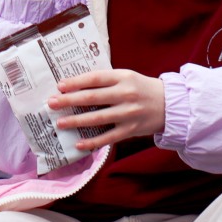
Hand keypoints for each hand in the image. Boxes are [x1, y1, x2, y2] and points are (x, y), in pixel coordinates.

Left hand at [47, 69, 165, 151]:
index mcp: (123, 78)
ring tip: (60, 123)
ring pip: (97, 118)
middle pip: (91, 97)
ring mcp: (128, 114)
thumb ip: (105, 80)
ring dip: (76, 121)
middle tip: (51, 103)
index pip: (94, 78)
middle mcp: (125, 94)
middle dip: (69, 101)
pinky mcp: (131, 130)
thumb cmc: (142, 88)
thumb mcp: (126, 77)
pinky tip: (78, 143)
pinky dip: (92, 142)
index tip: (59, 86)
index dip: (75, 82)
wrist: (170, 105)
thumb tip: (75, 85)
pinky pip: (108, 137)